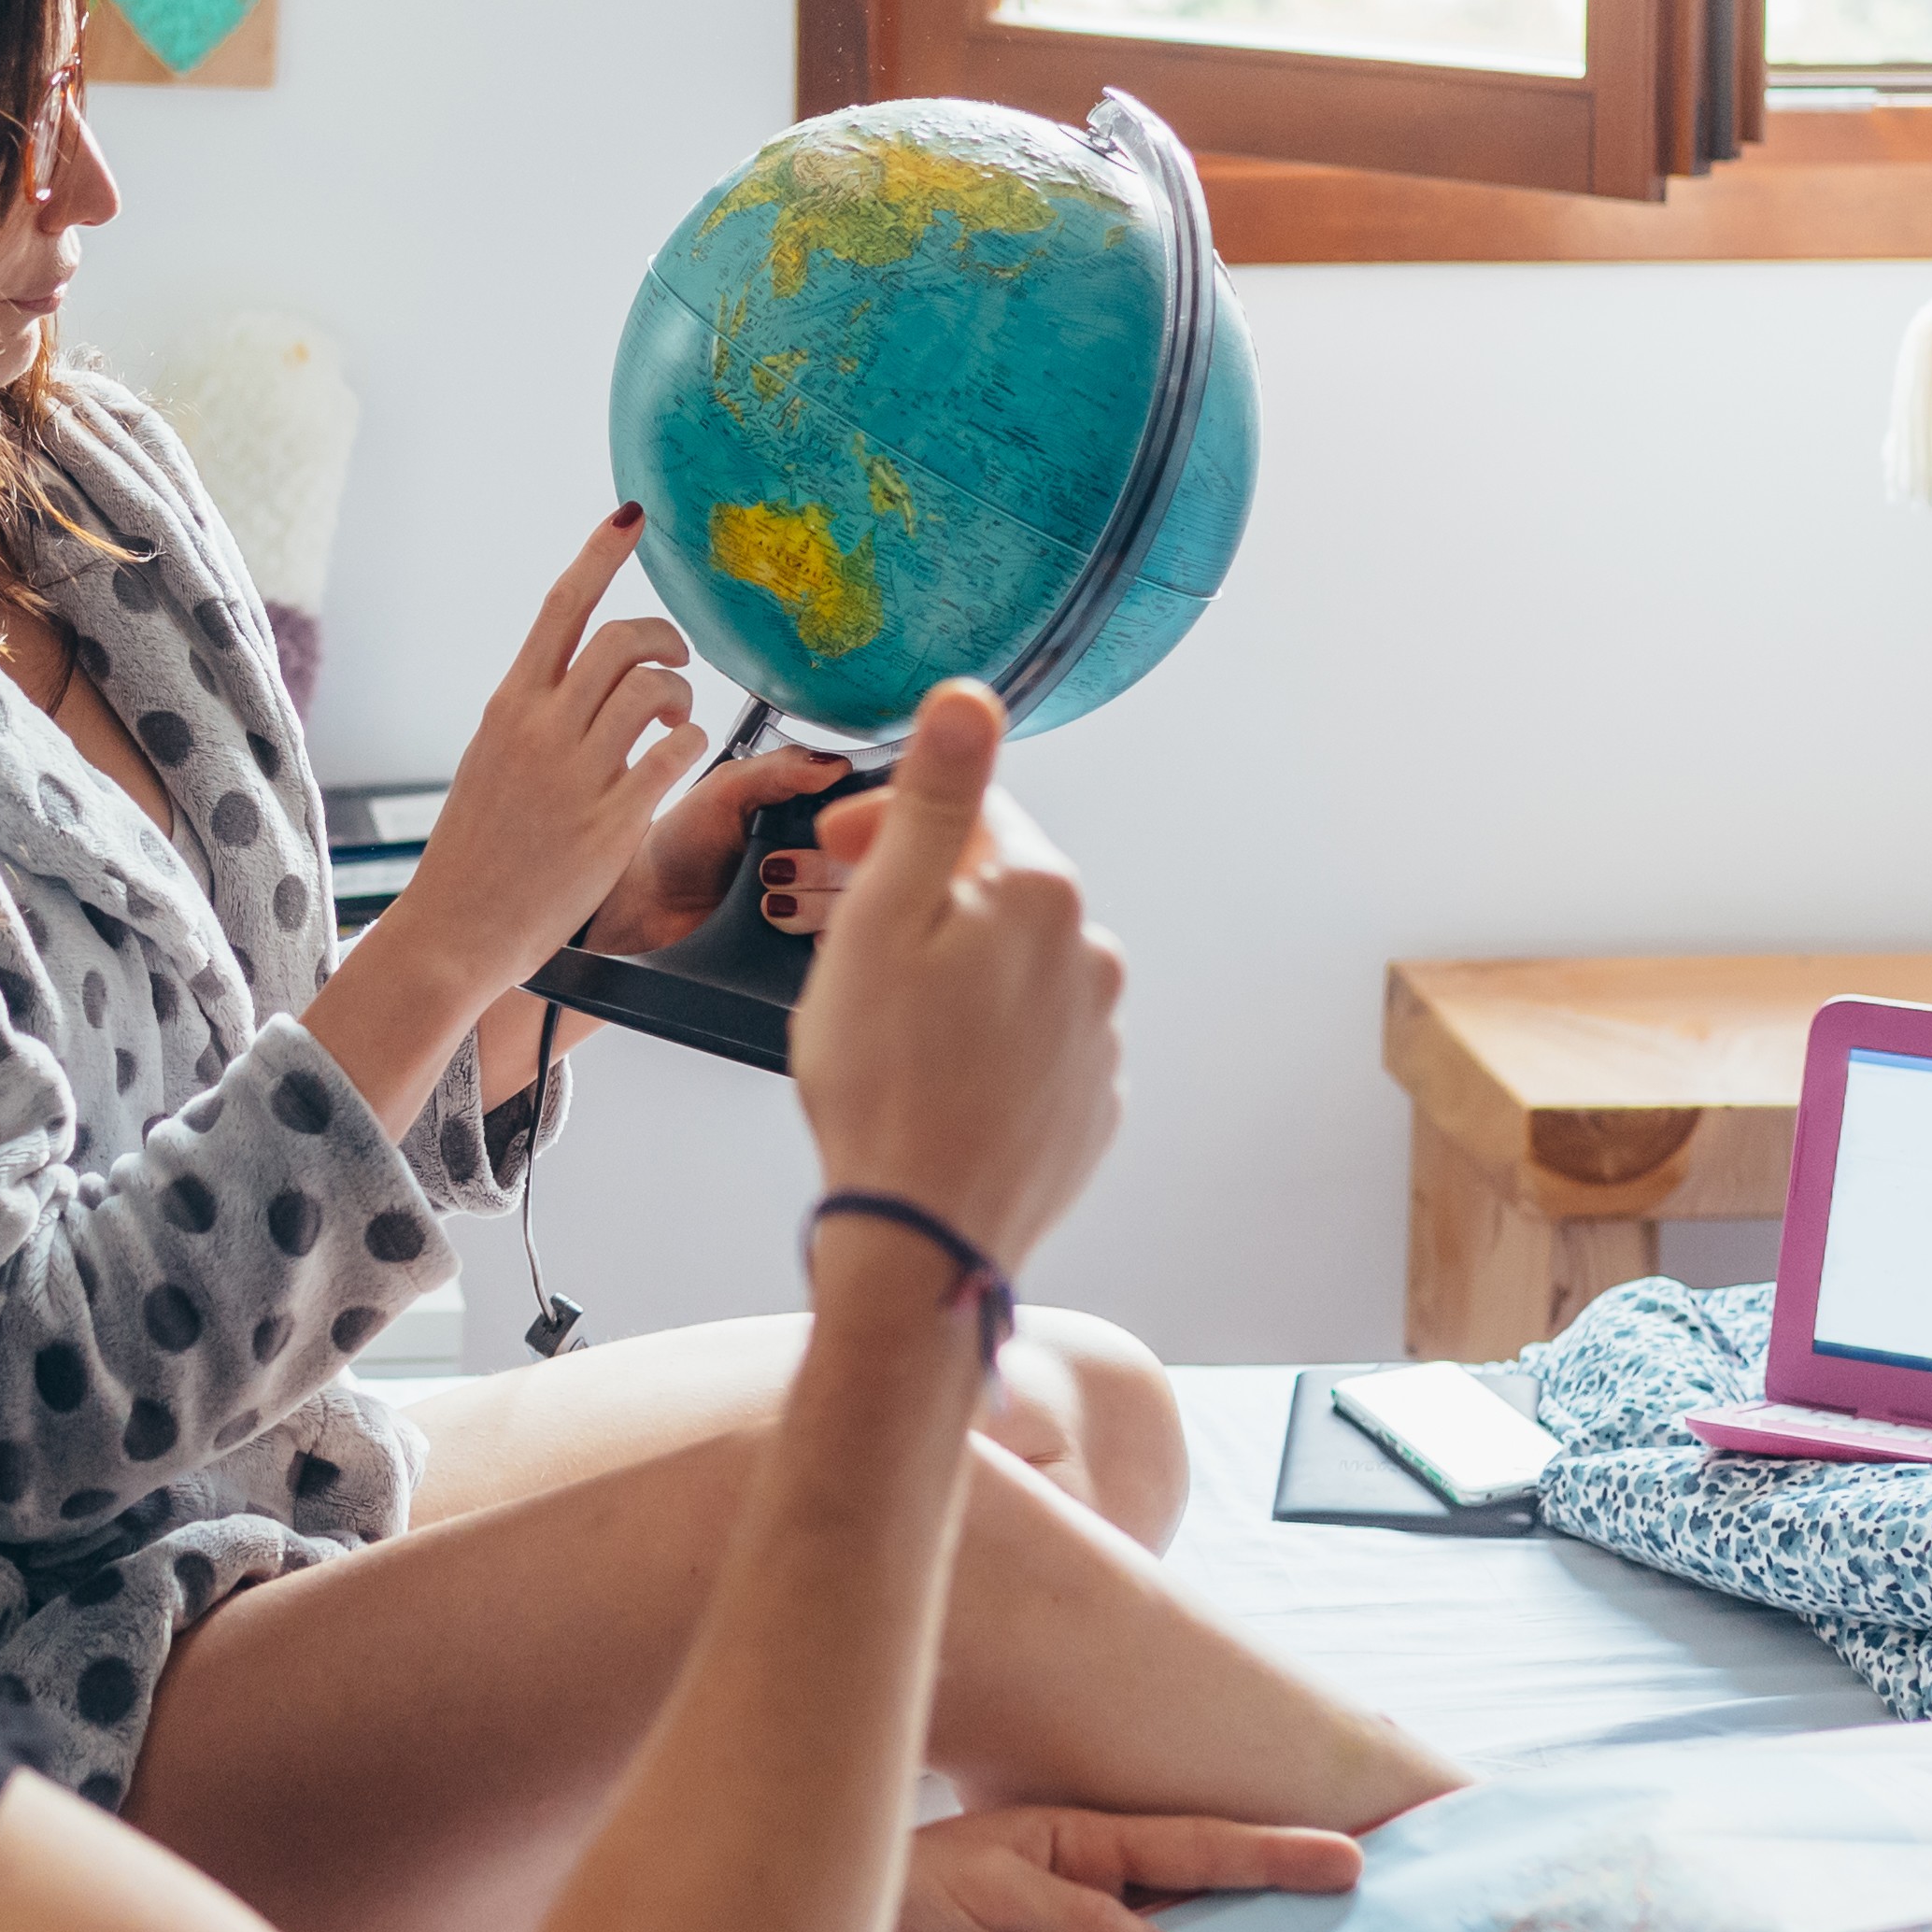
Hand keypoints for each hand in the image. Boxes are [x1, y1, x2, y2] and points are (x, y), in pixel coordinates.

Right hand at [381, 508, 713, 996]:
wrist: (454, 929)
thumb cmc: (477, 851)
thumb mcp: (492, 761)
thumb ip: (534, 716)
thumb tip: (580, 677)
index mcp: (509, 708)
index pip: (561, 607)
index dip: (600, 553)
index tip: (631, 516)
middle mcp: (540, 730)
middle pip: (623, 638)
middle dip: (666, 639)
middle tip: (675, 666)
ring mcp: (575, 775)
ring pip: (654, 689)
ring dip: (680, 697)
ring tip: (673, 722)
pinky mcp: (610, 823)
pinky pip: (674, 754)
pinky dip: (688, 747)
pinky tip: (675, 763)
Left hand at [587, 745, 851, 954]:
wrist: (647, 905)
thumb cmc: (681, 842)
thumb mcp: (725, 791)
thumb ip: (779, 770)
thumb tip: (835, 765)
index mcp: (816, 815)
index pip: (871, 815)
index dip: (863, 823)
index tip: (833, 830)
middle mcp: (826, 859)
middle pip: (870, 864)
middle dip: (824, 868)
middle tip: (774, 869)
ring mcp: (819, 906)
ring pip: (856, 907)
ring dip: (813, 905)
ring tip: (768, 904)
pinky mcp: (804, 948)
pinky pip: (838, 947)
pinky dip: (822, 943)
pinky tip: (798, 935)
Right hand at [788, 681, 1121, 1270]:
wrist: (922, 1236)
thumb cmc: (883, 1080)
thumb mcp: (882, 918)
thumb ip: (936, 801)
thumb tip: (971, 695)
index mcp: (1043, 895)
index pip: (974, 816)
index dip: (890, 825)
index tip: (832, 857)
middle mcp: (1092, 957)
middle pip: (998, 893)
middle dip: (926, 898)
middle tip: (848, 946)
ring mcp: (1099, 1039)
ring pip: (1016, 972)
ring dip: (959, 973)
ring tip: (888, 1025)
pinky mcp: (1090, 1107)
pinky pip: (1033, 1046)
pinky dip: (986, 1043)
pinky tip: (931, 1077)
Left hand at [882, 1806, 1366, 1931]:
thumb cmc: (900, 1896)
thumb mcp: (994, 1889)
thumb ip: (1084, 1922)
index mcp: (1084, 1846)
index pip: (1196, 1848)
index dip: (1272, 1857)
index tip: (1348, 1862)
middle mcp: (1090, 1899)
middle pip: (1202, 1906)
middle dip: (1277, 1912)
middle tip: (1361, 1921)